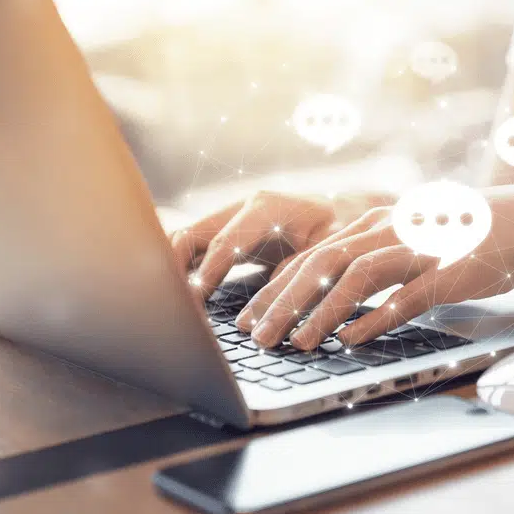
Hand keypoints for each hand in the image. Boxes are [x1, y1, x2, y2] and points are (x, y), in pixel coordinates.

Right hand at [169, 191, 389, 296]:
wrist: (346, 212)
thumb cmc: (342, 229)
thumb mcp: (329, 248)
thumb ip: (300, 269)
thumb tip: (273, 301)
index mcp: (265, 207)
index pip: (225, 243)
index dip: (207, 274)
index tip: (194, 302)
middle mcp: (242, 208)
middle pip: (191, 235)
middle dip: (174, 269)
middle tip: (170, 306)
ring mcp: (232, 219)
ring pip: (186, 240)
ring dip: (173, 270)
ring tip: (167, 305)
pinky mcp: (229, 234)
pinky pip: (196, 250)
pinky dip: (183, 271)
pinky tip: (180, 298)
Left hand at [236, 185, 513, 349]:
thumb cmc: (453, 237)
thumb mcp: (401, 241)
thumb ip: (366, 261)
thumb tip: (326, 304)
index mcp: (369, 223)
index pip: (309, 256)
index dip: (274, 289)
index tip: (248, 319)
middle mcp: (385, 230)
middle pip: (321, 263)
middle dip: (283, 303)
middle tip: (257, 337)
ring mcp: (416, 248)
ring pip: (356, 276)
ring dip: (322, 312)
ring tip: (298, 343)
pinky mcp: (446, 270)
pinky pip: (404, 296)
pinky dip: (375, 318)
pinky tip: (352, 340)